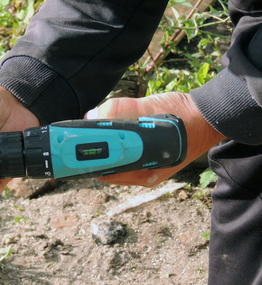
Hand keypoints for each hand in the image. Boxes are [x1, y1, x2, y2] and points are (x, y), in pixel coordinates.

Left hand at [85, 93, 225, 186]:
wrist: (209, 118)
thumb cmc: (181, 115)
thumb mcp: (149, 107)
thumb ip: (120, 110)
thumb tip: (92, 116)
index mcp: (144, 171)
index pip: (105, 171)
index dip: (87, 159)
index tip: (74, 147)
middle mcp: (144, 177)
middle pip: (107, 170)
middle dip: (93, 155)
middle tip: (81, 139)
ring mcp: (148, 173)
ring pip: (115, 166)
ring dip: (104, 153)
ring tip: (95, 137)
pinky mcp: (150, 165)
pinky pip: (126, 161)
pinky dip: (116, 151)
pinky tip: (113, 138)